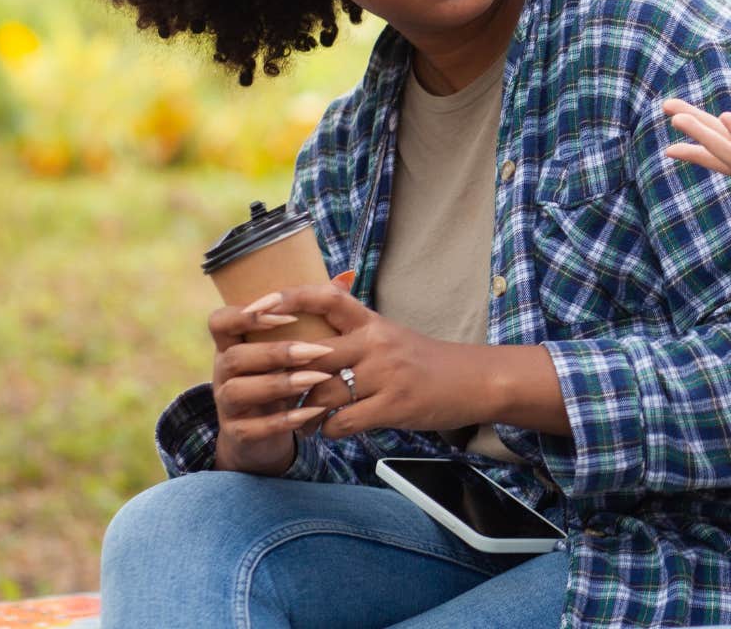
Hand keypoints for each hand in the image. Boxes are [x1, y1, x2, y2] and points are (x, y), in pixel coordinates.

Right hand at [208, 297, 333, 474]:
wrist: (266, 432)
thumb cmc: (282, 377)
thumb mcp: (291, 348)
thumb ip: (311, 317)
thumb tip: (345, 278)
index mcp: (233, 344)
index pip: (220, 321)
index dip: (245, 316)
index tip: (285, 315)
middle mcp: (222, 372)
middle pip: (233, 357)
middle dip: (275, 352)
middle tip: (317, 350)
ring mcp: (226, 404)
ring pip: (239, 391)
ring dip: (280, 383)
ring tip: (317, 379)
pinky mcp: (237, 433)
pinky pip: (252, 428)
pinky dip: (283, 421)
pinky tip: (313, 413)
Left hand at [254, 285, 514, 438]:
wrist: (474, 381)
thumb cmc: (424, 361)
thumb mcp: (389, 336)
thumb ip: (351, 332)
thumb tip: (306, 334)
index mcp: (372, 322)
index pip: (325, 298)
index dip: (288, 299)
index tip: (257, 307)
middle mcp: (376, 343)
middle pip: (312, 354)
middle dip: (284, 373)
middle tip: (266, 388)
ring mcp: (385, 375)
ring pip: (323, 393)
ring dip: (304, 412)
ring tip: (299, 421)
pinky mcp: (394, 405)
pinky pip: (344, 421)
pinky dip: (329, 430)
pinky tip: (329, 432)